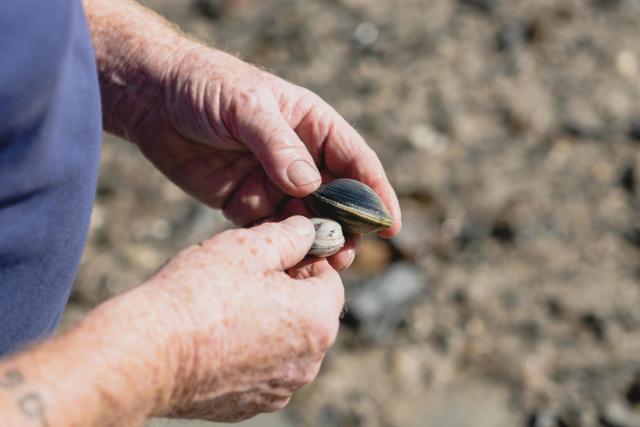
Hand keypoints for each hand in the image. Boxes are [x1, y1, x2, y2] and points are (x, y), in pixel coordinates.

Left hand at [128, 42, 400, 269]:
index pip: (356, 161)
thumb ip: (278, 145)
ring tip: (319, 264)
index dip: (375, 193)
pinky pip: (269, 230)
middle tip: (346, 255)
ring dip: (314, 243)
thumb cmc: (206, 86)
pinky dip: (280, 247)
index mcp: (311, 126)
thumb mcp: (245, 106)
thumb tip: (310, 186)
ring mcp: (272, 181)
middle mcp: (298, 157)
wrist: (153, 98)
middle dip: (345, 228)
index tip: (389, 225)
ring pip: (305, 219)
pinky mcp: (244, 202)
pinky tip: (284, 262)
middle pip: (335, 198)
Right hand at [144, 216, 343, 421]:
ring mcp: (278, 389)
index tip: (278, 253)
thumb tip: (307, 231)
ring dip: (270, 322)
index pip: (330, 281)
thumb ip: (289, 236)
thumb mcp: (249, 246)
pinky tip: (218, 335)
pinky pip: (261, 370)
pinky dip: (249, 352)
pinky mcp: (248, 406)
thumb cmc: (200, 294)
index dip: (306, 260)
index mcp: (316, 321)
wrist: (149, 354)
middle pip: (310, 314)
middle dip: (289, 291)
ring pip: (286, 343)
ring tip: (228, 304)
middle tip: (249, 274)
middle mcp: (306, 363)